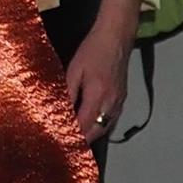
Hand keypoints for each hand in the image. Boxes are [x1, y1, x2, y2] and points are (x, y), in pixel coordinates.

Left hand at [59, 0, 139, 143]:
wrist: (116, 37)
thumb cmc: (92, 50)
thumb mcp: (74, 69)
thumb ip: (68, 92)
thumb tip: (59, 110)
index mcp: (97, 96)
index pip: (83, 125)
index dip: (72, 135)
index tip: (60, 142)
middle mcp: (111, 103)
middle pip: (96, 132)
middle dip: (82, 141)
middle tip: (66, 145)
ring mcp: (119, 102)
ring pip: (106, 128)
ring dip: (92, 135)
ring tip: (76, 140)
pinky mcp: (122, 98)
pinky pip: (112, 120)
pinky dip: (101, 127)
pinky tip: (92, 127)